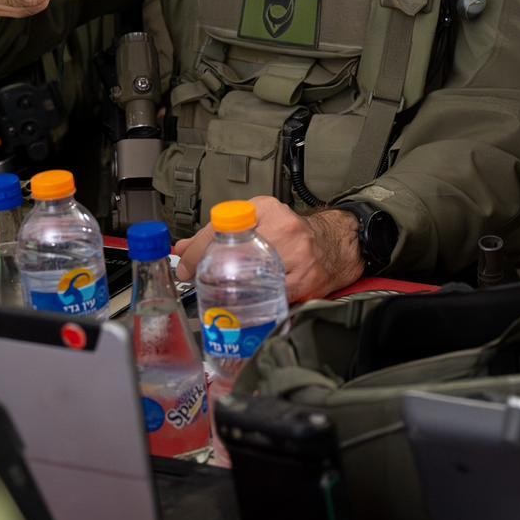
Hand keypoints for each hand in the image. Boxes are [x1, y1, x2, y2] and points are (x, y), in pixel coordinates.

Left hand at [174, 197, 363, 301]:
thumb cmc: (293, 231)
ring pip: (252, 284)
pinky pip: (272, 300)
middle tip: (199, 284)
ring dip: (230, 295)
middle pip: (234, 257)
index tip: (186, 265)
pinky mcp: (307, 285)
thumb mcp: (258, 217)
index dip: (197, 251)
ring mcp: (298, 259)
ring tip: (219, 299)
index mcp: (268, 211)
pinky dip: (256, 306)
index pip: (222, 228)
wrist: (337, 245)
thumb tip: (183, 250)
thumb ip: (220, 230)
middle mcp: (285, 232)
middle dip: (208, 274)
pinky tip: (247, 307)